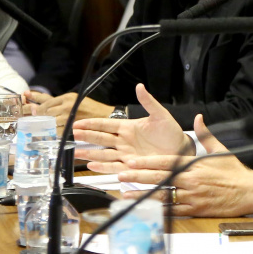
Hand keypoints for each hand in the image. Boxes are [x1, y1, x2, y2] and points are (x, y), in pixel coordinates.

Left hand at [26, 91, 113, 128]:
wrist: (106, 117)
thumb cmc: (90, 109)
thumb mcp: (74, 100)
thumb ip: (57, 103)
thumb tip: (35, 107)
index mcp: (67, 97)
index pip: (45, 102)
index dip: (36, 107)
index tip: (31, 111)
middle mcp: (67, 105)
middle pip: (45, 112)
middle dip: (37, 118)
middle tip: (31, 122)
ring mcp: (70, 116)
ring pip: (49, 122)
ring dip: (44, 126)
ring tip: (39, 129)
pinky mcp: (72, 127)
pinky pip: (57, 131)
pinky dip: (53, 134)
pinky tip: (50, 135)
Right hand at [72, 84, 191, 172]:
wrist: (180, 150)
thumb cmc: (171, 132)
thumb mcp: (160, 115)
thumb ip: (148, 102)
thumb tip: (139, 86)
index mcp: (128, 127)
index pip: (106, 124)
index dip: (91, 124)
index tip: (77, 123)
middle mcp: (124, 141)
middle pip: (100, 138)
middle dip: (86, 136)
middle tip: (72, 135)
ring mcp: (126, 154)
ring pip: (103, 154)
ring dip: (89, 153)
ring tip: (76, 153)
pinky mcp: (130, 166)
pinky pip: (114, 166)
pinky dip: (103, 166)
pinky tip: (92, 165)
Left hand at [117, 113, 252, 216]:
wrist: (249, 191)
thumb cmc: (234, 171)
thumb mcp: (220, 149)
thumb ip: (205, 134)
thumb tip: (198, 118)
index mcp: (195, 165)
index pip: (166, 162)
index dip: (147, 161)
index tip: (132, 160)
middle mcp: (191, 181)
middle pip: (160, 178)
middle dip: (138, 176)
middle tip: (121, 174)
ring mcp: (192, 197)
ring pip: (162, 196)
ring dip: (143, 194)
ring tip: (126, 194)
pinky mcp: (195, 210)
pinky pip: (173, 211)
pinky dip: (158, 209)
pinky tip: (146, 207)